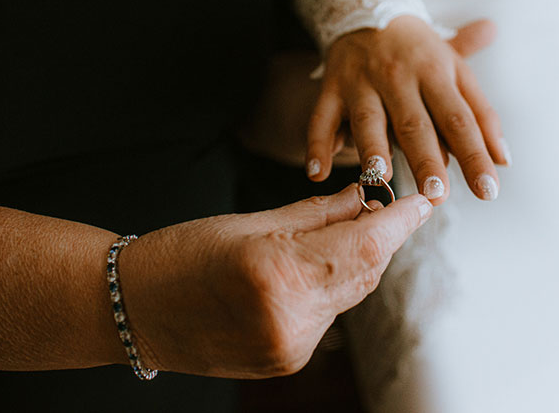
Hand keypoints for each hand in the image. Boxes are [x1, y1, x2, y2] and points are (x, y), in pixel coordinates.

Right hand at [119, 184, 431, 377]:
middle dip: (382, 237)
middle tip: (390, 205)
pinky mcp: (287, 360)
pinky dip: (332, 288)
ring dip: (357, 262)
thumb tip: (366, 198)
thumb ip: (317, 214)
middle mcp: (289, 317)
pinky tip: (316, 267)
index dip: (401, 221)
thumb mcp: (251, 221)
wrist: (135, 311)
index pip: (364, 245)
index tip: (424, 200)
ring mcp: (290, 346)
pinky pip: (328, 316)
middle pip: (364, 271)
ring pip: (349, 295)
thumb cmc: (181, 254)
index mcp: (277, 272)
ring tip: (348, 230)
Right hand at [305, 15, 507, 203]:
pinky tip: (318, 172)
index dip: (475, 155)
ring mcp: (363, 82)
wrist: (367, 7)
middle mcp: (399, 76)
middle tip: (437, 194)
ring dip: (374, 151)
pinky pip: (323, 117)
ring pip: (368, 120)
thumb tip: (504, 159)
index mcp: (436, 72)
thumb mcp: (456, 69)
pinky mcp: (332, 87)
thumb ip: (481, 114)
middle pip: (415, 123)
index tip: (488, 191)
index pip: (459, 118)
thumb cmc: (420, 51)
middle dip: (426, 159)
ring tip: (380, 180)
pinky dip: (318, 143)